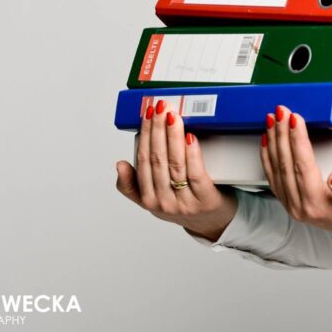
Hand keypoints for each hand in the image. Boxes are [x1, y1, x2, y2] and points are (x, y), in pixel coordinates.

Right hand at [115, 99, 237, 241]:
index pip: (143, 162)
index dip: (145, 136)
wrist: (212, 224)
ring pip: (175, 164)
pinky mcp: (206, 200)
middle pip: (157, 160)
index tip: (147, 114)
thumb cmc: (182, 204)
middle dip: (157, 130)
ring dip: (172, 137)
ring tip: (172, 116)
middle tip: (160, 107)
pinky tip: (190, 138)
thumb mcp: (153, 199)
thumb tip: (120, 164)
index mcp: (148, 200)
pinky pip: (196, 174)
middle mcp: (164, 203)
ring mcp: (185, 203)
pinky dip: (191, 153)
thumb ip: (133, 184)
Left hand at [263, 105, 331, 246]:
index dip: (297, 140)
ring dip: (273, 141)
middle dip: (282, 134)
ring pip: (276, 168)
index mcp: (317, 205)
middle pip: (286, 164)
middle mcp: (300, 207)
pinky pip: (273, 176)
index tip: (294, 119)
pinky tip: (267, 142)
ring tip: (272, 119)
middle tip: (281, 111)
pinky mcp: (289, 202)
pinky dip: (267, 156)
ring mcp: (292, 205)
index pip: (303, 166)